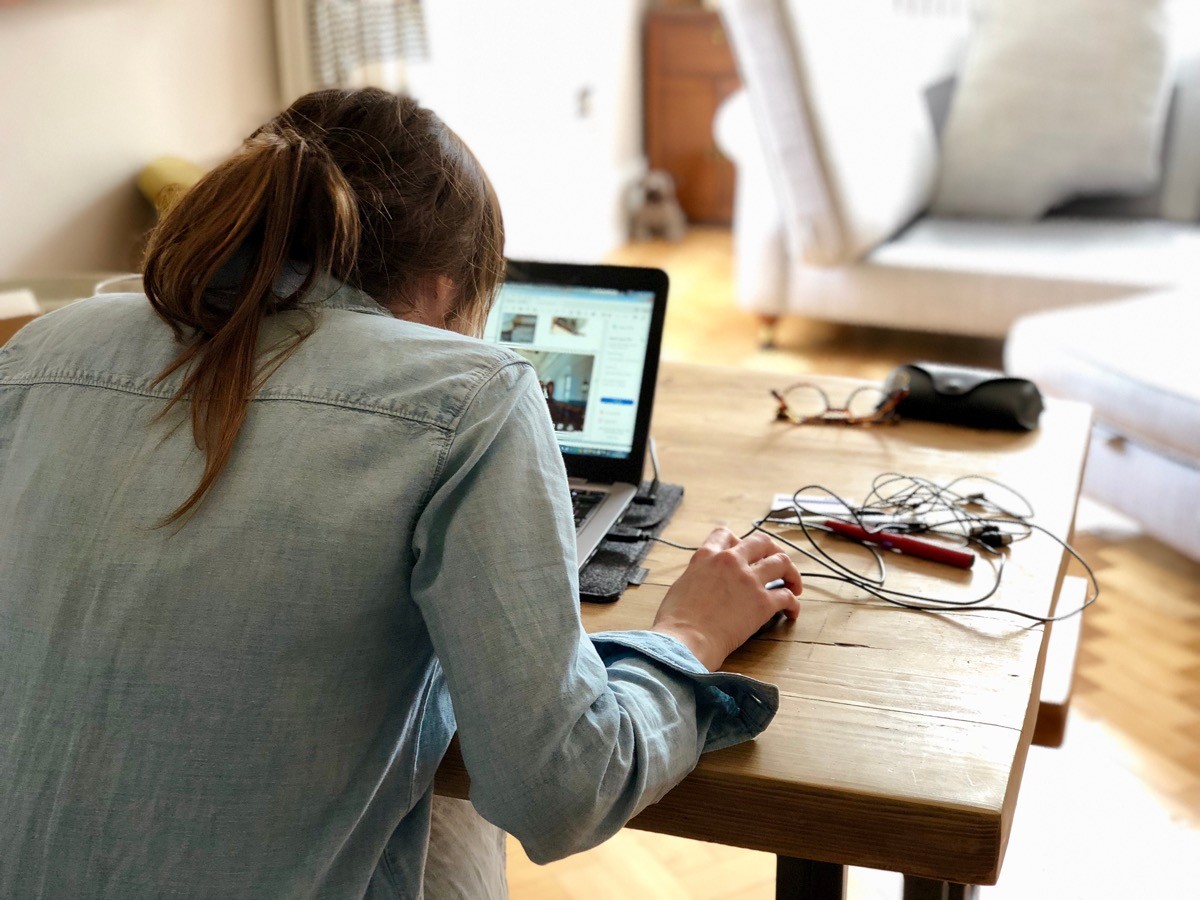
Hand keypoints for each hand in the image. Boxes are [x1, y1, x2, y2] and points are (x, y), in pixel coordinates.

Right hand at [650, 527, 801, 670]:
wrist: (684, 641)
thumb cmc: (676, 621)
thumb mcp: (681, 585)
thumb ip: (699, 575)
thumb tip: (707, 582)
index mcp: (706, 556)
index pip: (726, 534)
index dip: (738, 542)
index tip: (744, 555)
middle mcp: (730, 561)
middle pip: (762, 542)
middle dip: (773, 551)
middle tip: (778, 566)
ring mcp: (749, 580)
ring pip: (782, 563)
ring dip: (791, 573)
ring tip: (793, 586)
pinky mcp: (762, 602)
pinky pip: (787, 596)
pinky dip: (793, 604)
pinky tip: (791, 613)